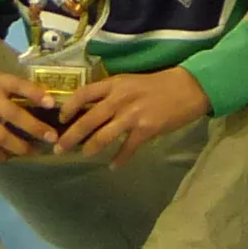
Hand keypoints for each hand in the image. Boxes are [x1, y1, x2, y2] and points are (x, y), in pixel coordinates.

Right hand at [0, 67, 60, 160]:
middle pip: (13, 115)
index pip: (18, 85)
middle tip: (52, 138)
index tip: (52, 104)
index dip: (36, 93)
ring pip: (1, 136)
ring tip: (34, 151)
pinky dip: (2, 154)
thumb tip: (47, 99)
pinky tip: (12, 156)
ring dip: (21, 147)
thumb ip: (17, 89)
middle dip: (34, 128)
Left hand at [49, 64, 209, 158]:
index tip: (61, 119)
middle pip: (88, 119)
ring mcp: (132, 115)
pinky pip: (127, 148)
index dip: (69, 107)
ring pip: (103, 136)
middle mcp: (119, 99)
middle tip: (59, 149)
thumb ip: (112, 94)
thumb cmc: (159, 84)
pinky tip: (114, 166)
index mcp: (115, 84)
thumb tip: (91, 109)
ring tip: (85, 155)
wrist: (189, 88)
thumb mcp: (131, 82)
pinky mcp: (146, 129)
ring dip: (90, 148)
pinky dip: (119, 159)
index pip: (83, 93)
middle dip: (71, 136)